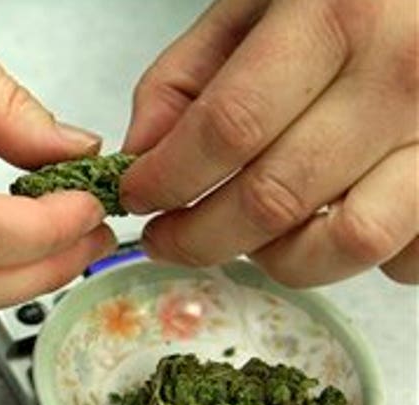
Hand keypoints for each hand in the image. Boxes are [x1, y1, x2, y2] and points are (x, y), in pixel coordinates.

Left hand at [121, 0, 417, 285]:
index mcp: (338, 18)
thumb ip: (190, 71)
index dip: (167, 178)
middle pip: (274, 198)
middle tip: (168, 236)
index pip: (228, 128)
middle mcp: (401, 76)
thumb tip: (142, 150)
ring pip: (348, 242)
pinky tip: (330, 223)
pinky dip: (359, 258)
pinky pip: (407, 256)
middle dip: (199, 236)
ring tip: (249, 237)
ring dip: (279, 258)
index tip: (135, 197)